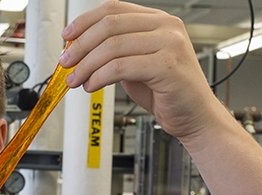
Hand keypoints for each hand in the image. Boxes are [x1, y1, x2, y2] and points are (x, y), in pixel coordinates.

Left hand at [60, 1, 217, 138]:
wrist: (195, 116)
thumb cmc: (166, 91)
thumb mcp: (136, 63)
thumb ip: (114, 51)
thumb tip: (78, 49)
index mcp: (158, 20)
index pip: (113, 9)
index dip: (85, 21)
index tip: (67, 37)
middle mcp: (167, 27)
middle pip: (109, 26)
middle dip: (80, 45)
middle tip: (66, 62)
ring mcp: (170, 44)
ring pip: (112, 47)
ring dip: (86, 65)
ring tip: (76, 80)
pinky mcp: (167, 66)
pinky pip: (120, 67)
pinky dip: (99, 77)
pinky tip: (92, 86)